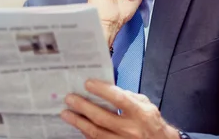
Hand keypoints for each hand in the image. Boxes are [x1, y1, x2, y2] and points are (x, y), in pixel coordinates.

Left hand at [61, 79, 178, 138]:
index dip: (102, 90)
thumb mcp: (146, 105)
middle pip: (102, 117)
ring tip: (66, 113)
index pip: (118, 99)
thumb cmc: (152, 122)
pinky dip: (86, 134)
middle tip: (70, 98)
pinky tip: (78, 126)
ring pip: (96, 133)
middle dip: (83, 107)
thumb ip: (129, 97)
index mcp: (139, 113)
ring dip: (79, 122)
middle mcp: (130, 129)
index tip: (87, 83)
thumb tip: (108, 90)